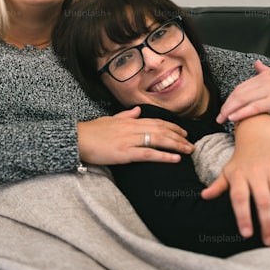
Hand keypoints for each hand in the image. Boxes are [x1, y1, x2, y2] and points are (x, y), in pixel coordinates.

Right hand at [77, 106, 192, 165]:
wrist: (76, 139)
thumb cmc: (91, 131)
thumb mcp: (109, 120)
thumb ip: (125, 116)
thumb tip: (138, 110)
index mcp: (129, 121)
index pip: (156, 122)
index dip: (172, 127)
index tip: (183, 132)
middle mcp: (132, 128)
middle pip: (162, 130)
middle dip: (179, 137)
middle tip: (192, 144)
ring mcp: (129, 140)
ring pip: (159, 140)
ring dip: (177, 146)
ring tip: (189, 151)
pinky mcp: (125, 153)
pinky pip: (149, 154)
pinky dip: (164, 156)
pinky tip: (175, 159)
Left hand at [201, 114, 269, 244]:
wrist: (260, 137)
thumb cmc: (241, 160)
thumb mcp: (227, 171)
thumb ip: (218, 186)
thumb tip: (204, 197)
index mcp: (239, 175)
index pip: (239, 198)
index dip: (243, 216)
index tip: (247, 234)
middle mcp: (257, 173)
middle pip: (263, 202)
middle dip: (267, 224)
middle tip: (269, 242)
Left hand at [216, 60, 269, 124]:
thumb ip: (266, 71)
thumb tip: (256, 63)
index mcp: (264, 75)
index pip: (241, 88)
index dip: (230, 99)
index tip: (222, 110)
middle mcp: (266, 80)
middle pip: (239, 93)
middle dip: (226, 106)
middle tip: (218, 118)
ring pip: (245, 99)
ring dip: (230, 110)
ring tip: (222, 120)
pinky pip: (256, 106)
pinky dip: (243, 112)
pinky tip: (234, 118)